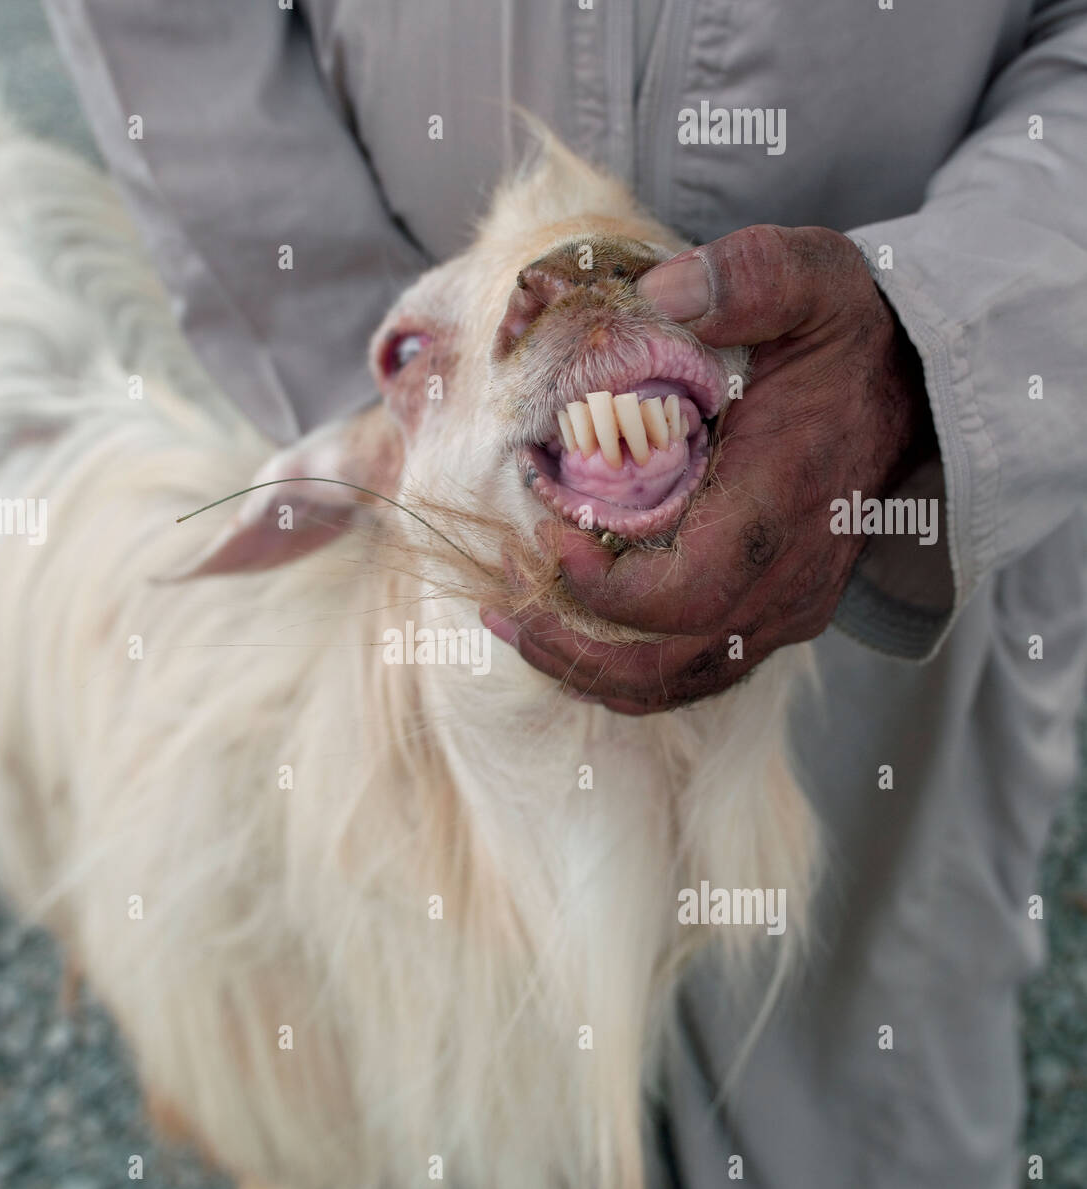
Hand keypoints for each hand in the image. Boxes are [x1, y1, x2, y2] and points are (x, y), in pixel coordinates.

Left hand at [482, 224, 936, 713]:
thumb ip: (748, 278)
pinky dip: (618, 667)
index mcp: (782, 508)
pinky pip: (687, 674)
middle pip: (664, 665)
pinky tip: (564, 630)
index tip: (545, 536)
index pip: (684, 593)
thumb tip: (659, 293)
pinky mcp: (770, 621)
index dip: (602, 588)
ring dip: (583, 668)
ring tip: (512, 623)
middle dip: (568, 646)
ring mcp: (780, 613)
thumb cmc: (846, 341)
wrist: (913, 393)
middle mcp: (785, 582)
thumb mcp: (812, 280)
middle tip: (499, 603)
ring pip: (671, 684)